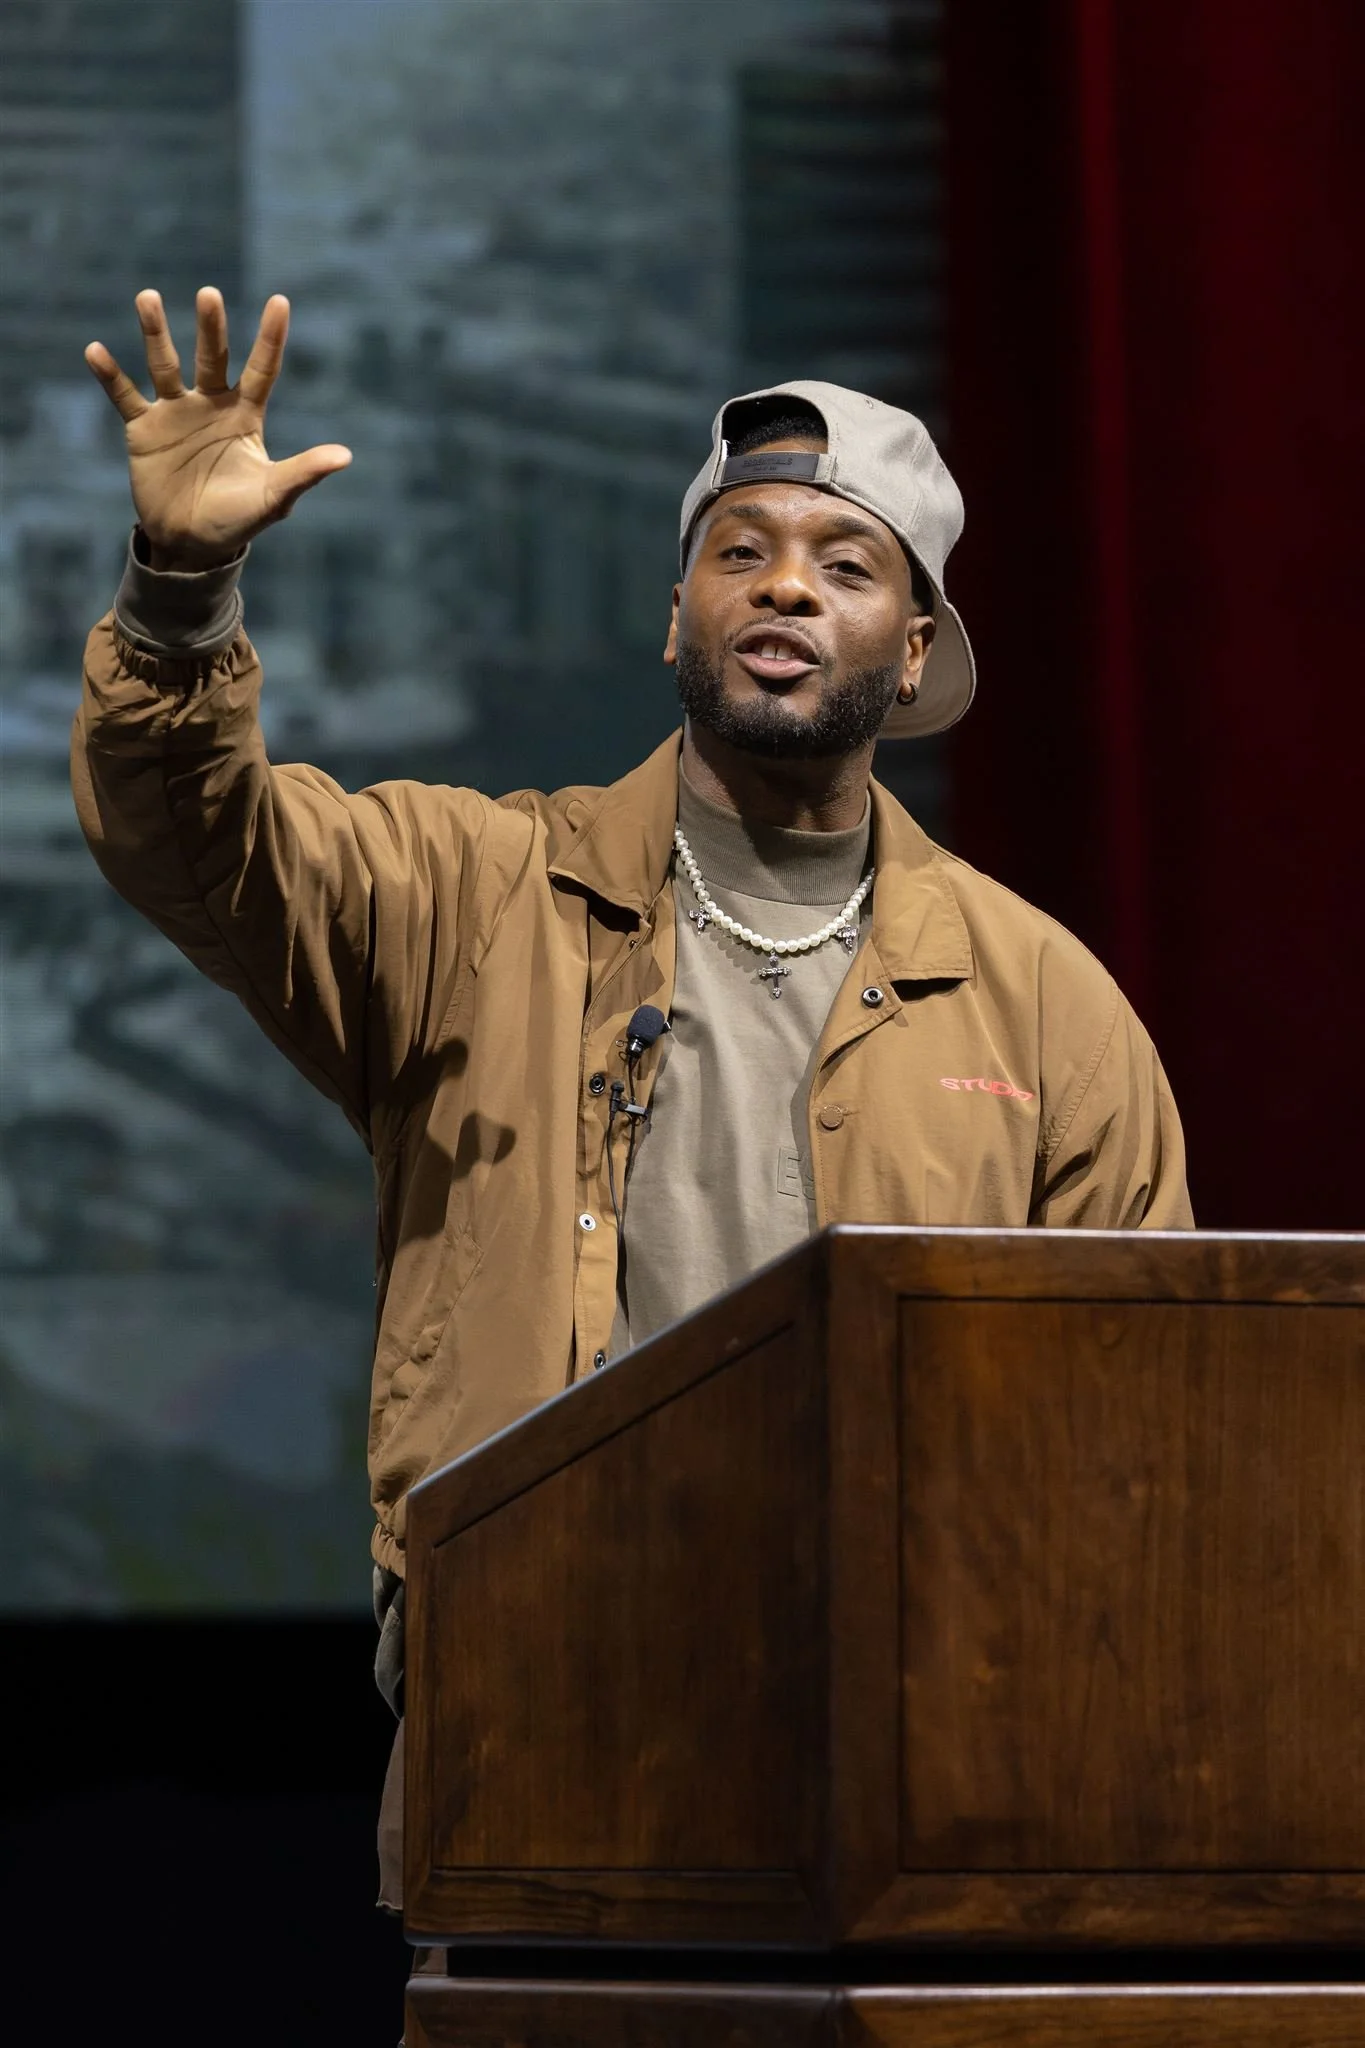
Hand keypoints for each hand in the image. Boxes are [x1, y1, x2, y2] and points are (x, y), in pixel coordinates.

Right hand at [85, 287, 351, 569]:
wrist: (192, 543)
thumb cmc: (238, 518)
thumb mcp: (273, 496)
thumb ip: (304, 472)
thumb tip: (345, 456)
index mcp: (246, 415)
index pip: (262, 369)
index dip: (270, 338)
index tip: (280, 301)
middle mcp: (210, 404)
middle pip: (212, 357)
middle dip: (211, 327)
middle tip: (208, 294)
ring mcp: (175, 413)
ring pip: (165, 365)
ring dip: (156, 333)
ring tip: (148, 298)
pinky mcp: (144, 429)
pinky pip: (125, 397)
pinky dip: (110, 375)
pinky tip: (96, 351)